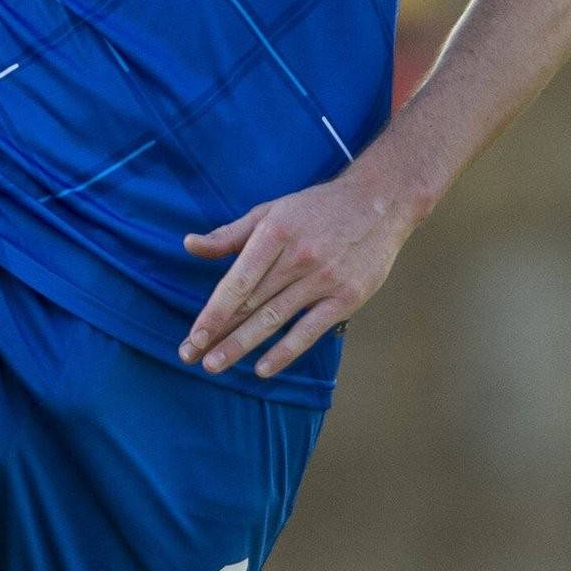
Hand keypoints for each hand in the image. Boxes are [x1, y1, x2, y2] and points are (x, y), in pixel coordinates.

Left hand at [180, 177, 414, 378]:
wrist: (380, 202)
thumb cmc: (318, 208)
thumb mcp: (271, 211)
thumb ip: (230, 234)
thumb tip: (189, 245)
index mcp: (275, 233)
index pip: (237, 281)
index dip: (213, 312)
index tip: (192, 336)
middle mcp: (298, 258)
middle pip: (251, 304)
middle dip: (218, 333)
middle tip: (190, 357)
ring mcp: (324, 279)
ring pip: (275, 318)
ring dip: (242, 345)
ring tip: (214, 365)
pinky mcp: (347, 296)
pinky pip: (311, 330)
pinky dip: (286, 351)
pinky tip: (263, 369)